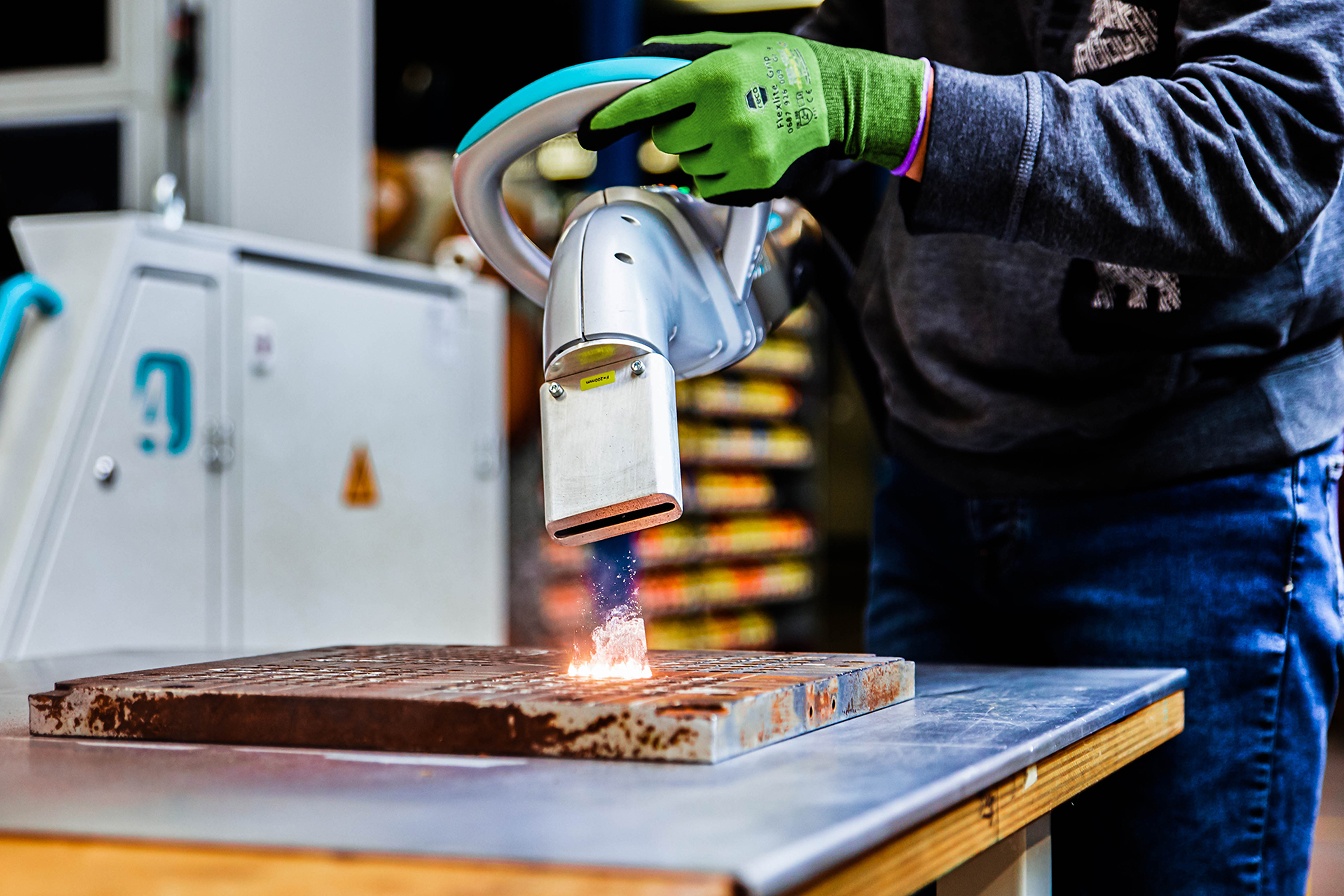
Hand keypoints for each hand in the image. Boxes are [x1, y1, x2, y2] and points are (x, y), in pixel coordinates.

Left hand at [579, 32, 927, 204]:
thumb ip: (680, 56)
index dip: (615, 117)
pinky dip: (718, 174)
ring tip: (735, 132)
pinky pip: (710, 186)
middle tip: (710, 116)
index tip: (592, 128)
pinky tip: (742, 153)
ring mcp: (742, 153)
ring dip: (701, 152)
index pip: (649, 101)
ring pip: (688, 165)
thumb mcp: (731, 47)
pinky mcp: (754, 180)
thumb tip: (636, 65)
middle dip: (679, 129)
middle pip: (666, 140)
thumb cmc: (780, 67)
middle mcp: (726, 116)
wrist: (836, 98)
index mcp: (715, 76)